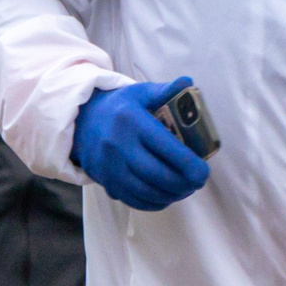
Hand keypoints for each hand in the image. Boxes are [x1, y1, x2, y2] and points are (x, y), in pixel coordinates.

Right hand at [73, 78, 210, 210]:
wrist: (82, 122)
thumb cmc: (119, 107)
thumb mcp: (139, 93)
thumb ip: (164, 90)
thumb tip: (188, 82)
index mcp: (131, 122)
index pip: (165, 147)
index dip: (188, 164)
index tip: (204, 171)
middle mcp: (118, 147)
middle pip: (156, 174)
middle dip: (183, 183)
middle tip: (198, 182)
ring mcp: (110, 168)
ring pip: (146, 191)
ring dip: (171, 195)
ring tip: (186, 189)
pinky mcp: (106, 183)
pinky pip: (134, 200)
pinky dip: (155, 203)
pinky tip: (167, 196)